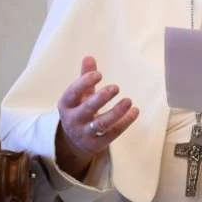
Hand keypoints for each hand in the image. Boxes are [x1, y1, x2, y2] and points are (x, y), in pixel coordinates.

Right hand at [56, 56, 138, 178]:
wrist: (74, 141)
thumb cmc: (79, 109)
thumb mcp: (79, 95)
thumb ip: (85, 77)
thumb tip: (89, 57)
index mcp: (66, 105)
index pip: (72, 93)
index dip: (84, 83)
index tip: (99, 74)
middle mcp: (73, 120)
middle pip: (87, 109)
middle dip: (101, 98)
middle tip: (116, 87)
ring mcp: (84, 133)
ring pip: (100, 124)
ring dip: (116, 112)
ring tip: (129, 101)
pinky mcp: (97, 144)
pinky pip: (112, 134)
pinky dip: (124, 122)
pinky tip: (135, 111)